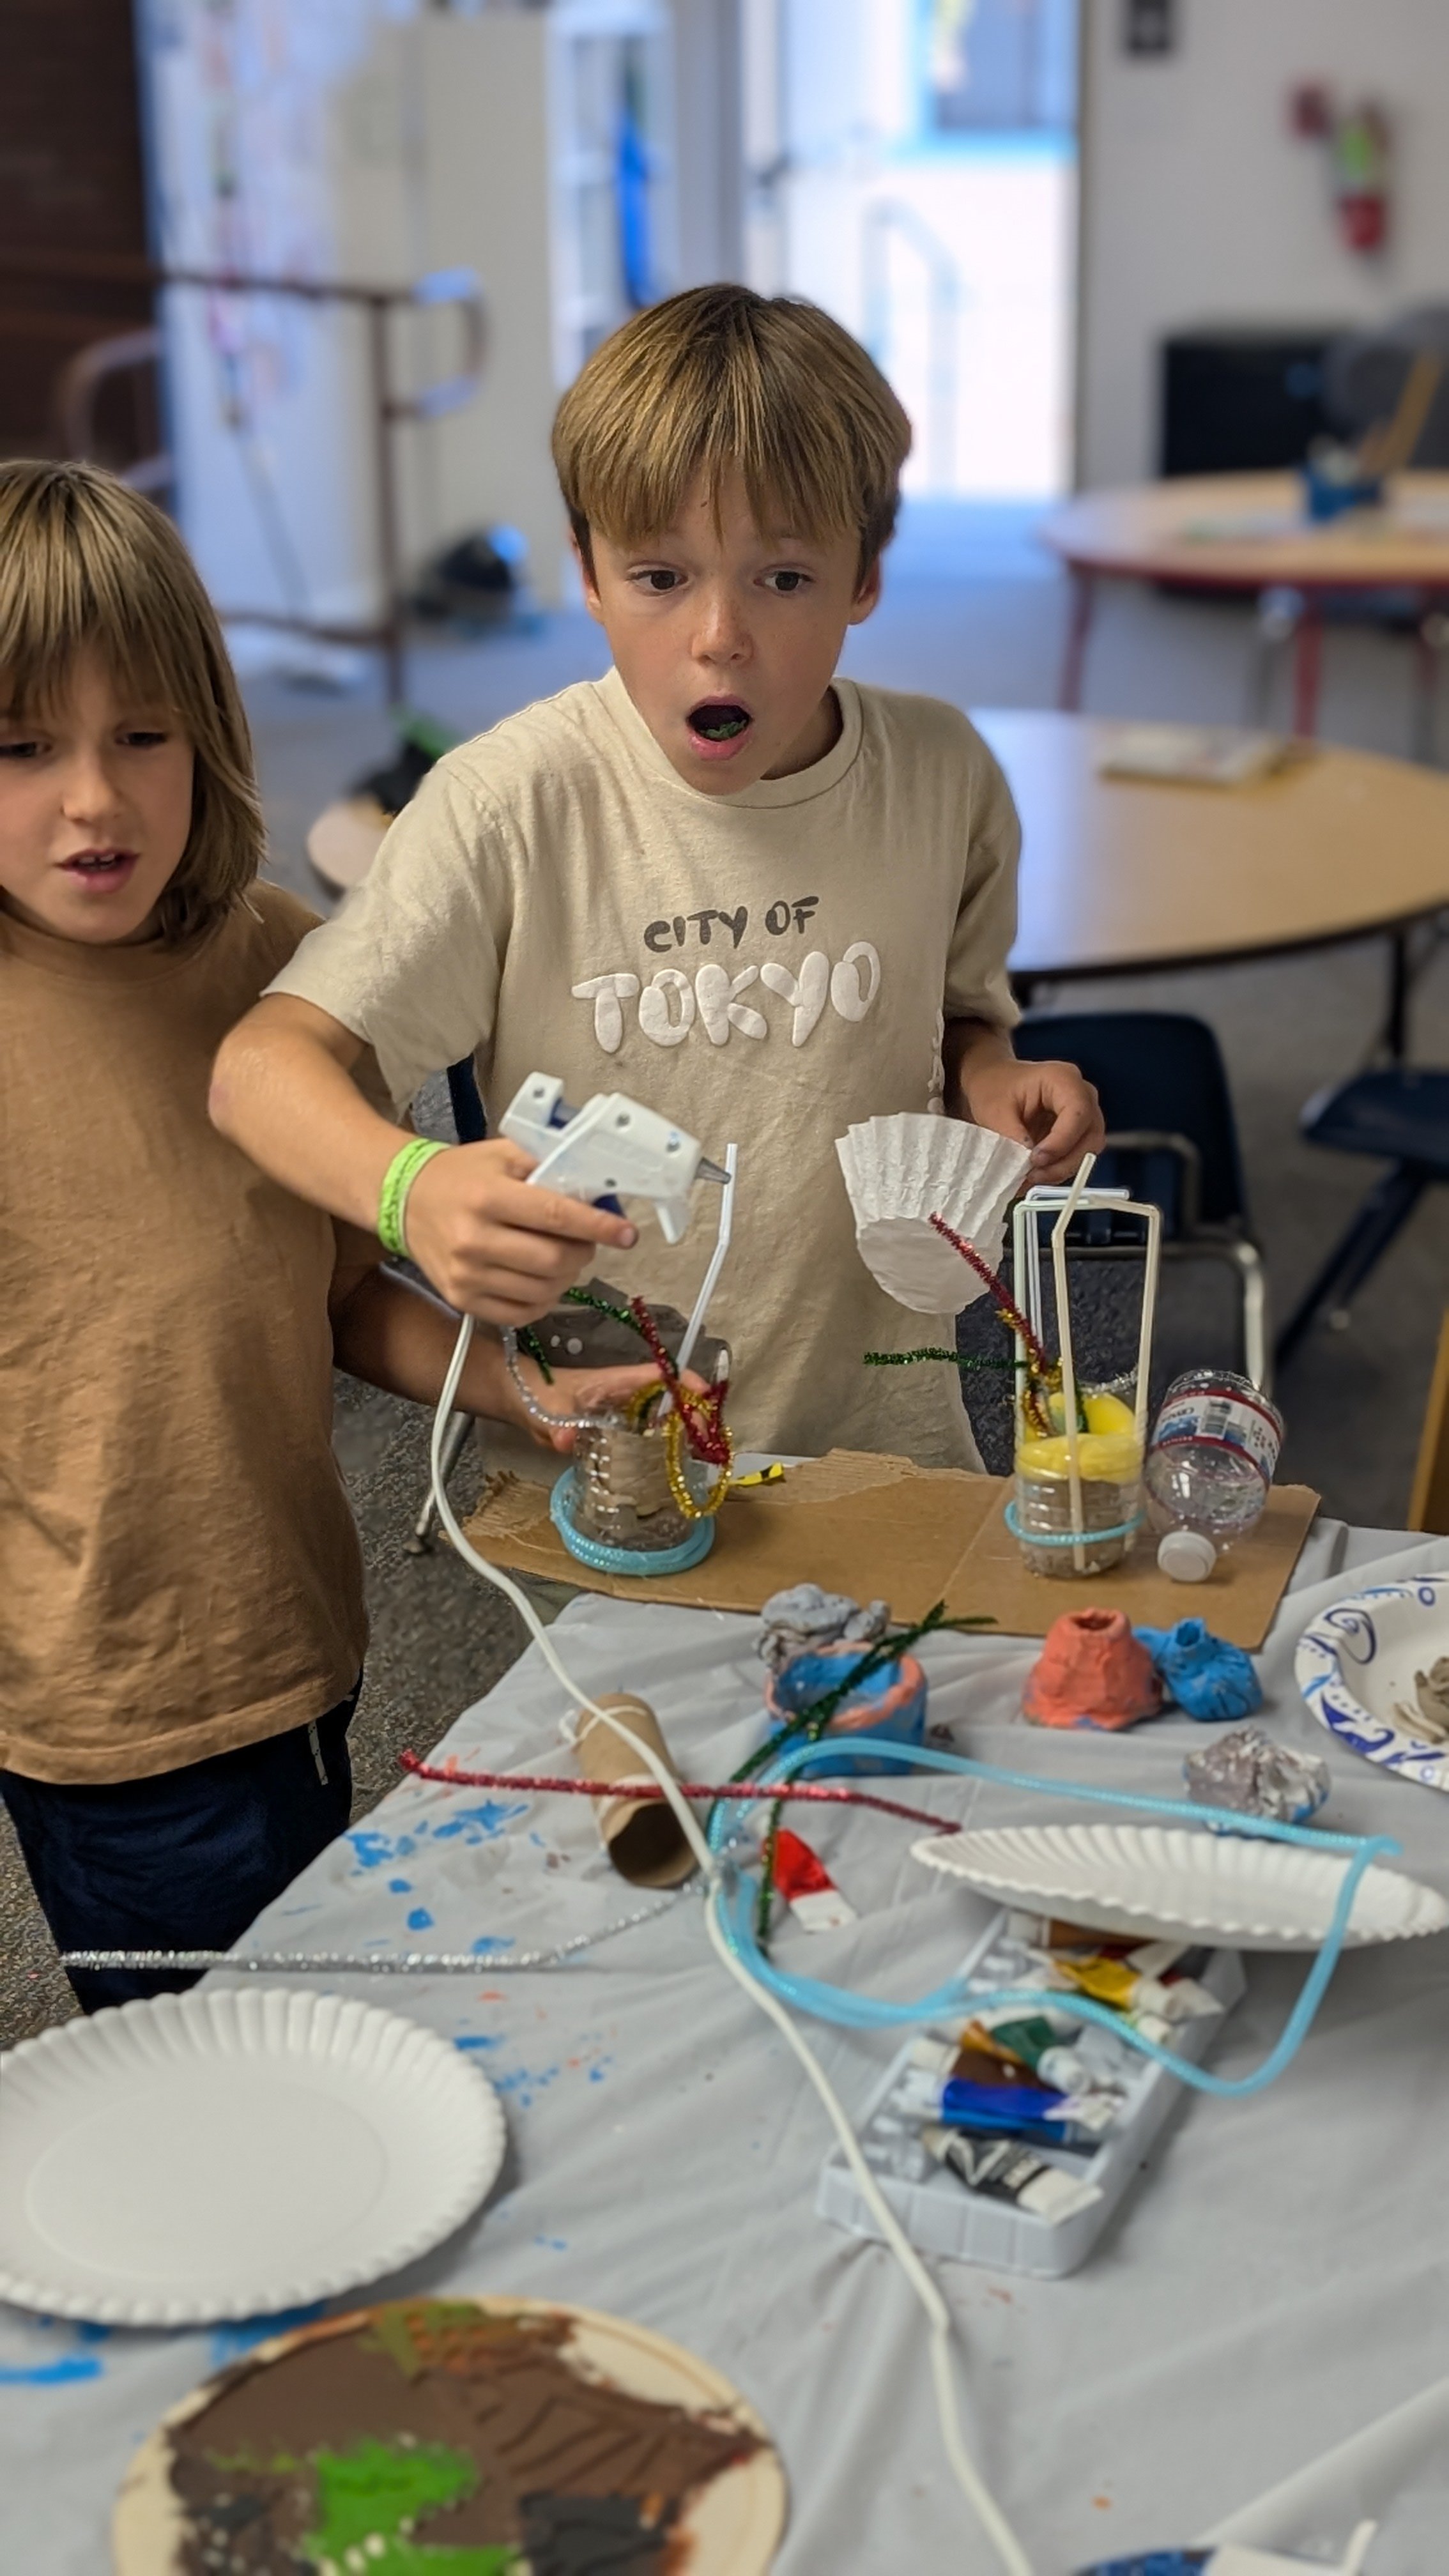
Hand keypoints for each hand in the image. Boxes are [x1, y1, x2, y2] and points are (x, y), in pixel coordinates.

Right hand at [403, 1138, 638, 1324]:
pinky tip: (542, 1280)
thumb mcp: (503, 1154)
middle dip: (583, 1252)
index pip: (555, 1215)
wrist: (404, 1199)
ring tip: (562, 1257)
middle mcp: (473, 1239)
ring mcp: (465, 1274)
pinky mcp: (461, 1299)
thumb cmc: (462, 1175)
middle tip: (586, 1241)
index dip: (597, 1226)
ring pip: (542, 1291)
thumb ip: (550, 1165)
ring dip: (566, 1277)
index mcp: (487, 1196)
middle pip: (553, 1260)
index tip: (626, 1233)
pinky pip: (521, 1313)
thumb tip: (601, 1189)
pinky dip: (544, 1300)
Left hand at [503, 1353, 710, 1453]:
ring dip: (679, 1431)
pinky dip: (660, 1445)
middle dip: (691, 1414)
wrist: (516, 1397)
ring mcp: (620, 1410)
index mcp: (615, 1382)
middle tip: (703, 1442)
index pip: (657, 1375)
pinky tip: (668, 1465)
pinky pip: (644, 1433)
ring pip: (660, 1416)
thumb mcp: (546, 1411)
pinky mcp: (614, 1427)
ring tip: (695, 1457)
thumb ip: (556, 1428)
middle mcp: (624, 1394)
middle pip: (668, 1397)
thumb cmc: (535, 1394)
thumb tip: (565, 1442)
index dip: (684, 1382)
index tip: (705, 1398)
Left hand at [963, 1055, 1103, 1183]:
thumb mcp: (995, 1112)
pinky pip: (1077, 1155)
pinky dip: (1057, 1168)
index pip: (1078, 1113)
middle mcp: (1081, 1094)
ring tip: (1031, 1176)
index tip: (1036, 1158)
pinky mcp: (1076, 1131)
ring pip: (1087, 1150)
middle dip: (1064, 1162)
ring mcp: (1082, 1114)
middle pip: (1090, 1136)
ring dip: (1061, 1169)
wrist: (993, 1083)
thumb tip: (1029, 1164)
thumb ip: (1014, 1138)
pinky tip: (1035, 1173)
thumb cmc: (995, 1088)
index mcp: (1063, 1079)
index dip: (1061, 1141)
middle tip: (1034, 1174)